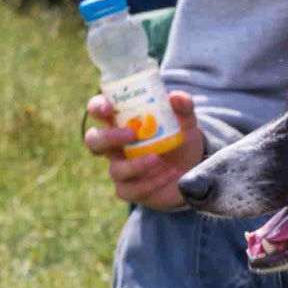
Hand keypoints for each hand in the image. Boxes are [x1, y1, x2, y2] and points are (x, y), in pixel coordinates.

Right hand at [82, 91, 205, 209]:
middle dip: (109, 137)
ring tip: (157, 158)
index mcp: (121, 123)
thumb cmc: (180, 141)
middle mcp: (116, 146)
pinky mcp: (132, 190)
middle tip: (132, 133)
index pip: (98, 110)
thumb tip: (176, 97)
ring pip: (115, 170)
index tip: (109, 107)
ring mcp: (121, 169)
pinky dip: (152, 183)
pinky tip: (170, 175)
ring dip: (136, 164)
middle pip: (94, 140)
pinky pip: (132, 190)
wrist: (194, 170)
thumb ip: (183, 107)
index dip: (97, 107)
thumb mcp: (186, 122)